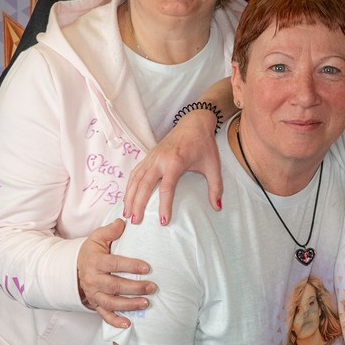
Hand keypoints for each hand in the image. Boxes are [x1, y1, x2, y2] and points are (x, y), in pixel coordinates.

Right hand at [77, 219, 154, 327]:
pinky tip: (128, 324)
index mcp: (96, 262)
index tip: (147, 268)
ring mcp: (94, 294)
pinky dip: (115, 321)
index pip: (114, 264)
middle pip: (115, 286)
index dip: (131, 266)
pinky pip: (104, 314)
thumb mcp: (97, 237)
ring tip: (146, 303)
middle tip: (153, 287)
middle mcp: (94, 280)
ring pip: (111, 302)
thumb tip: (123, 222)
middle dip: (135, 288)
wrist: (75, 268)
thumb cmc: (92, 251)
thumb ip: (110, 230)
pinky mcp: (95, 303)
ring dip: (129, 305)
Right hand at [124, 108, 221, 223]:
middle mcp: (160, 160)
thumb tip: (217, 207)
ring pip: (136, 179)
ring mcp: (152, 157)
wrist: (194, 123)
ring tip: (127, 213)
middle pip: (144, 185)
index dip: (164, 205)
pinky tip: (127, 198)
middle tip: (134, 222)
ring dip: (129, 196)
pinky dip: (129, 186)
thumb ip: (216, 187)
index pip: (167, 188)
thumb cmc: (204, 144)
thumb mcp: (213, 166)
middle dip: (138, 204)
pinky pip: (135, 172)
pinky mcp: (148, 155)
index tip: (163, 221)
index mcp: (176, 162)